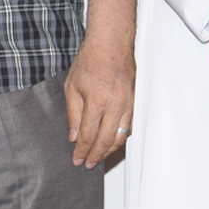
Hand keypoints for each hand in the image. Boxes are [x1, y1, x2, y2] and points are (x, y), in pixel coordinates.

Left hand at [63, 32, 135, 166]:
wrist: (111, 44)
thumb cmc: (90, 61)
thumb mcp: (72, 87)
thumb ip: (73, 114)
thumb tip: (73, 137)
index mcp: (96, 102)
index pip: (88, 135)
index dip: (82, 151)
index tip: (77, 160)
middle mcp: (116, 105)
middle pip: (106, 141)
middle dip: (96, 156)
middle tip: (88, 164)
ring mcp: (129, 103)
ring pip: (121, 136)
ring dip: (110, 150)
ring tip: (99, 157)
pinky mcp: (136, 101)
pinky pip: (130, 126)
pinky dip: (121, 137)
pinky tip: (113, 142)